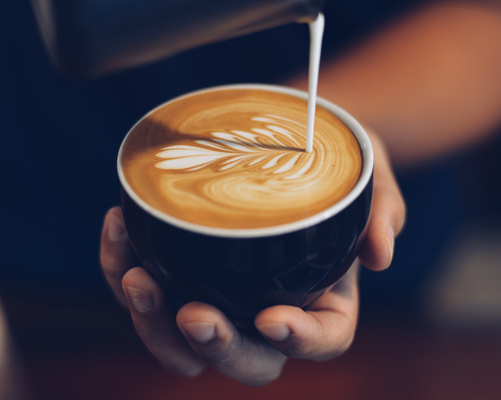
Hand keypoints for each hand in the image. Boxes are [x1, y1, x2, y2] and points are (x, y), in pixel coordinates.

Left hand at [100, 131, 404, 385]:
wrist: (292, 140)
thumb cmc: (336, 165)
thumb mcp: (372, 176)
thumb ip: (382, 210)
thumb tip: (381, 252)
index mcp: (325, 301)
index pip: (322, 340)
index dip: (299, 341)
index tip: (273, 318)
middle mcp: (270, 312)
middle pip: (246, 359)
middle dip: (215, 346)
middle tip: (193, 314)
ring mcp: (222, 297)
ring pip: (182, 343)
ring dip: (153, 324)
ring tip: (138, 278)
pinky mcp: (180, 272)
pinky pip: (146, 289)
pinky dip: (121, 266)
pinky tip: (117, 226)